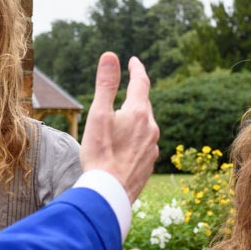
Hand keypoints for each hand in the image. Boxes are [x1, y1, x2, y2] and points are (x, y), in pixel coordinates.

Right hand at [80, 53, 158, 201]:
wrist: (109, 194)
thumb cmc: (100, 154)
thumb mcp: (98, 115)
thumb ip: (105, 84)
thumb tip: (111, 55)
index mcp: (139, 113)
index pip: (141, 82)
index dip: (137, 69)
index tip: (133, 61)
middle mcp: (151, 128)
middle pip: (143, 105)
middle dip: (135, 96)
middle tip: (126, 89)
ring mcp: (152, 148)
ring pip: (145, 126)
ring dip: (134, 119)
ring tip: (121, 121)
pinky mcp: (149, 164)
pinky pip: (144, 144)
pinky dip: (135, 139)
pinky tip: (124, 147)